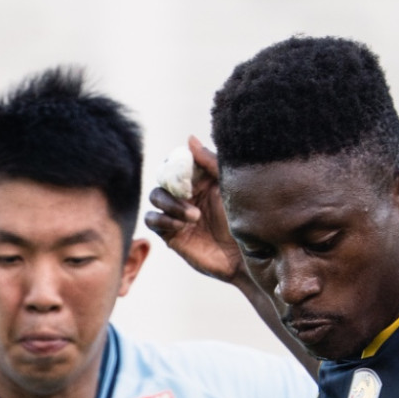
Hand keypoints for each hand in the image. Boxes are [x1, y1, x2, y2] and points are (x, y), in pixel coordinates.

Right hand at [145, 137, 243, 283]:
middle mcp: (187, 194)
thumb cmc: (243, 221)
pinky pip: (152, 220)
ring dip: (170, 203)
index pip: (178, 162)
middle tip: (189, 195)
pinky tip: (181, 226)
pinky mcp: (171, 234)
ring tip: (194, 217)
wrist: (246, 258)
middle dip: (173, 185)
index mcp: (201, 179)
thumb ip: (210, 162)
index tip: (188, 173)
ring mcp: (177, 214)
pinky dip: (162, 219)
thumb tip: (189, 139)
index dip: (177, 164)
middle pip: (163, 177)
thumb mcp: (228, 186)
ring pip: (155, 196)